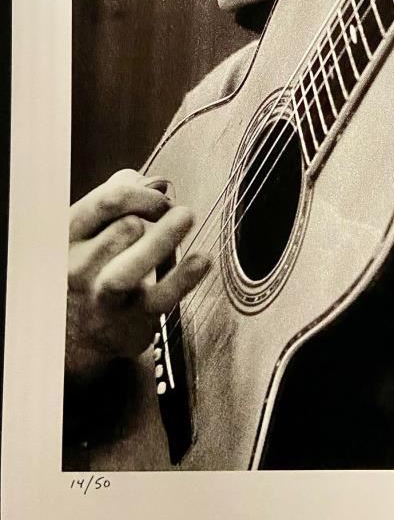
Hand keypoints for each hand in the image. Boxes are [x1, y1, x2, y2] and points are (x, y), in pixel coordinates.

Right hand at [66, 169, 210, 379]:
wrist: (73, 337)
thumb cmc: (88, 270)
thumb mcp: (87, 233)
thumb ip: (116, 199)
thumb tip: (156, 181)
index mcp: (66, 237)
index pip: (107, 202)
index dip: (142, 192)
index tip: (160, 195)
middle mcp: (77, 268)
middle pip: (125, 227)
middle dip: (157, 212)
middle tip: (175, 214)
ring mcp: (102, 297)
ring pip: (135, 261)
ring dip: (165, 236)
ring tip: (185, 217)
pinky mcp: (130, 320)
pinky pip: (161, 296)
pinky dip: (184, 276)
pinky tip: (201, 260)